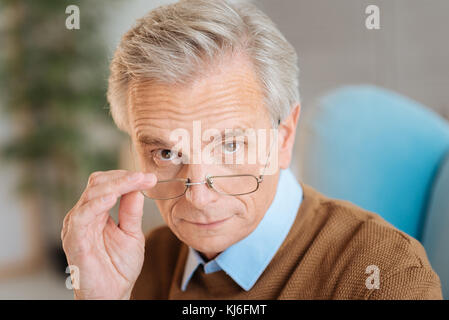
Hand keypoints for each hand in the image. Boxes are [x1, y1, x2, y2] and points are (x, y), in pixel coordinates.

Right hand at [61, 170, 156, 299]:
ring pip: (91, 195)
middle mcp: (84, 216)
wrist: (112, 294)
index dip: (126, 178)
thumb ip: (132, 211)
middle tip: (145, 177)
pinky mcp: (74, 240)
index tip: (149, 178)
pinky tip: (113, 197)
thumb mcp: (132, 233)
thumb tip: (137, 187)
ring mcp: (77, 226)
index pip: (106, 184)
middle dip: (124, 178)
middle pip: (98, 184)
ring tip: (135, 181)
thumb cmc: (119, 267)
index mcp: (96, 212)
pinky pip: (82, 216)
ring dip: (116, 185)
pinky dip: (97, 204)